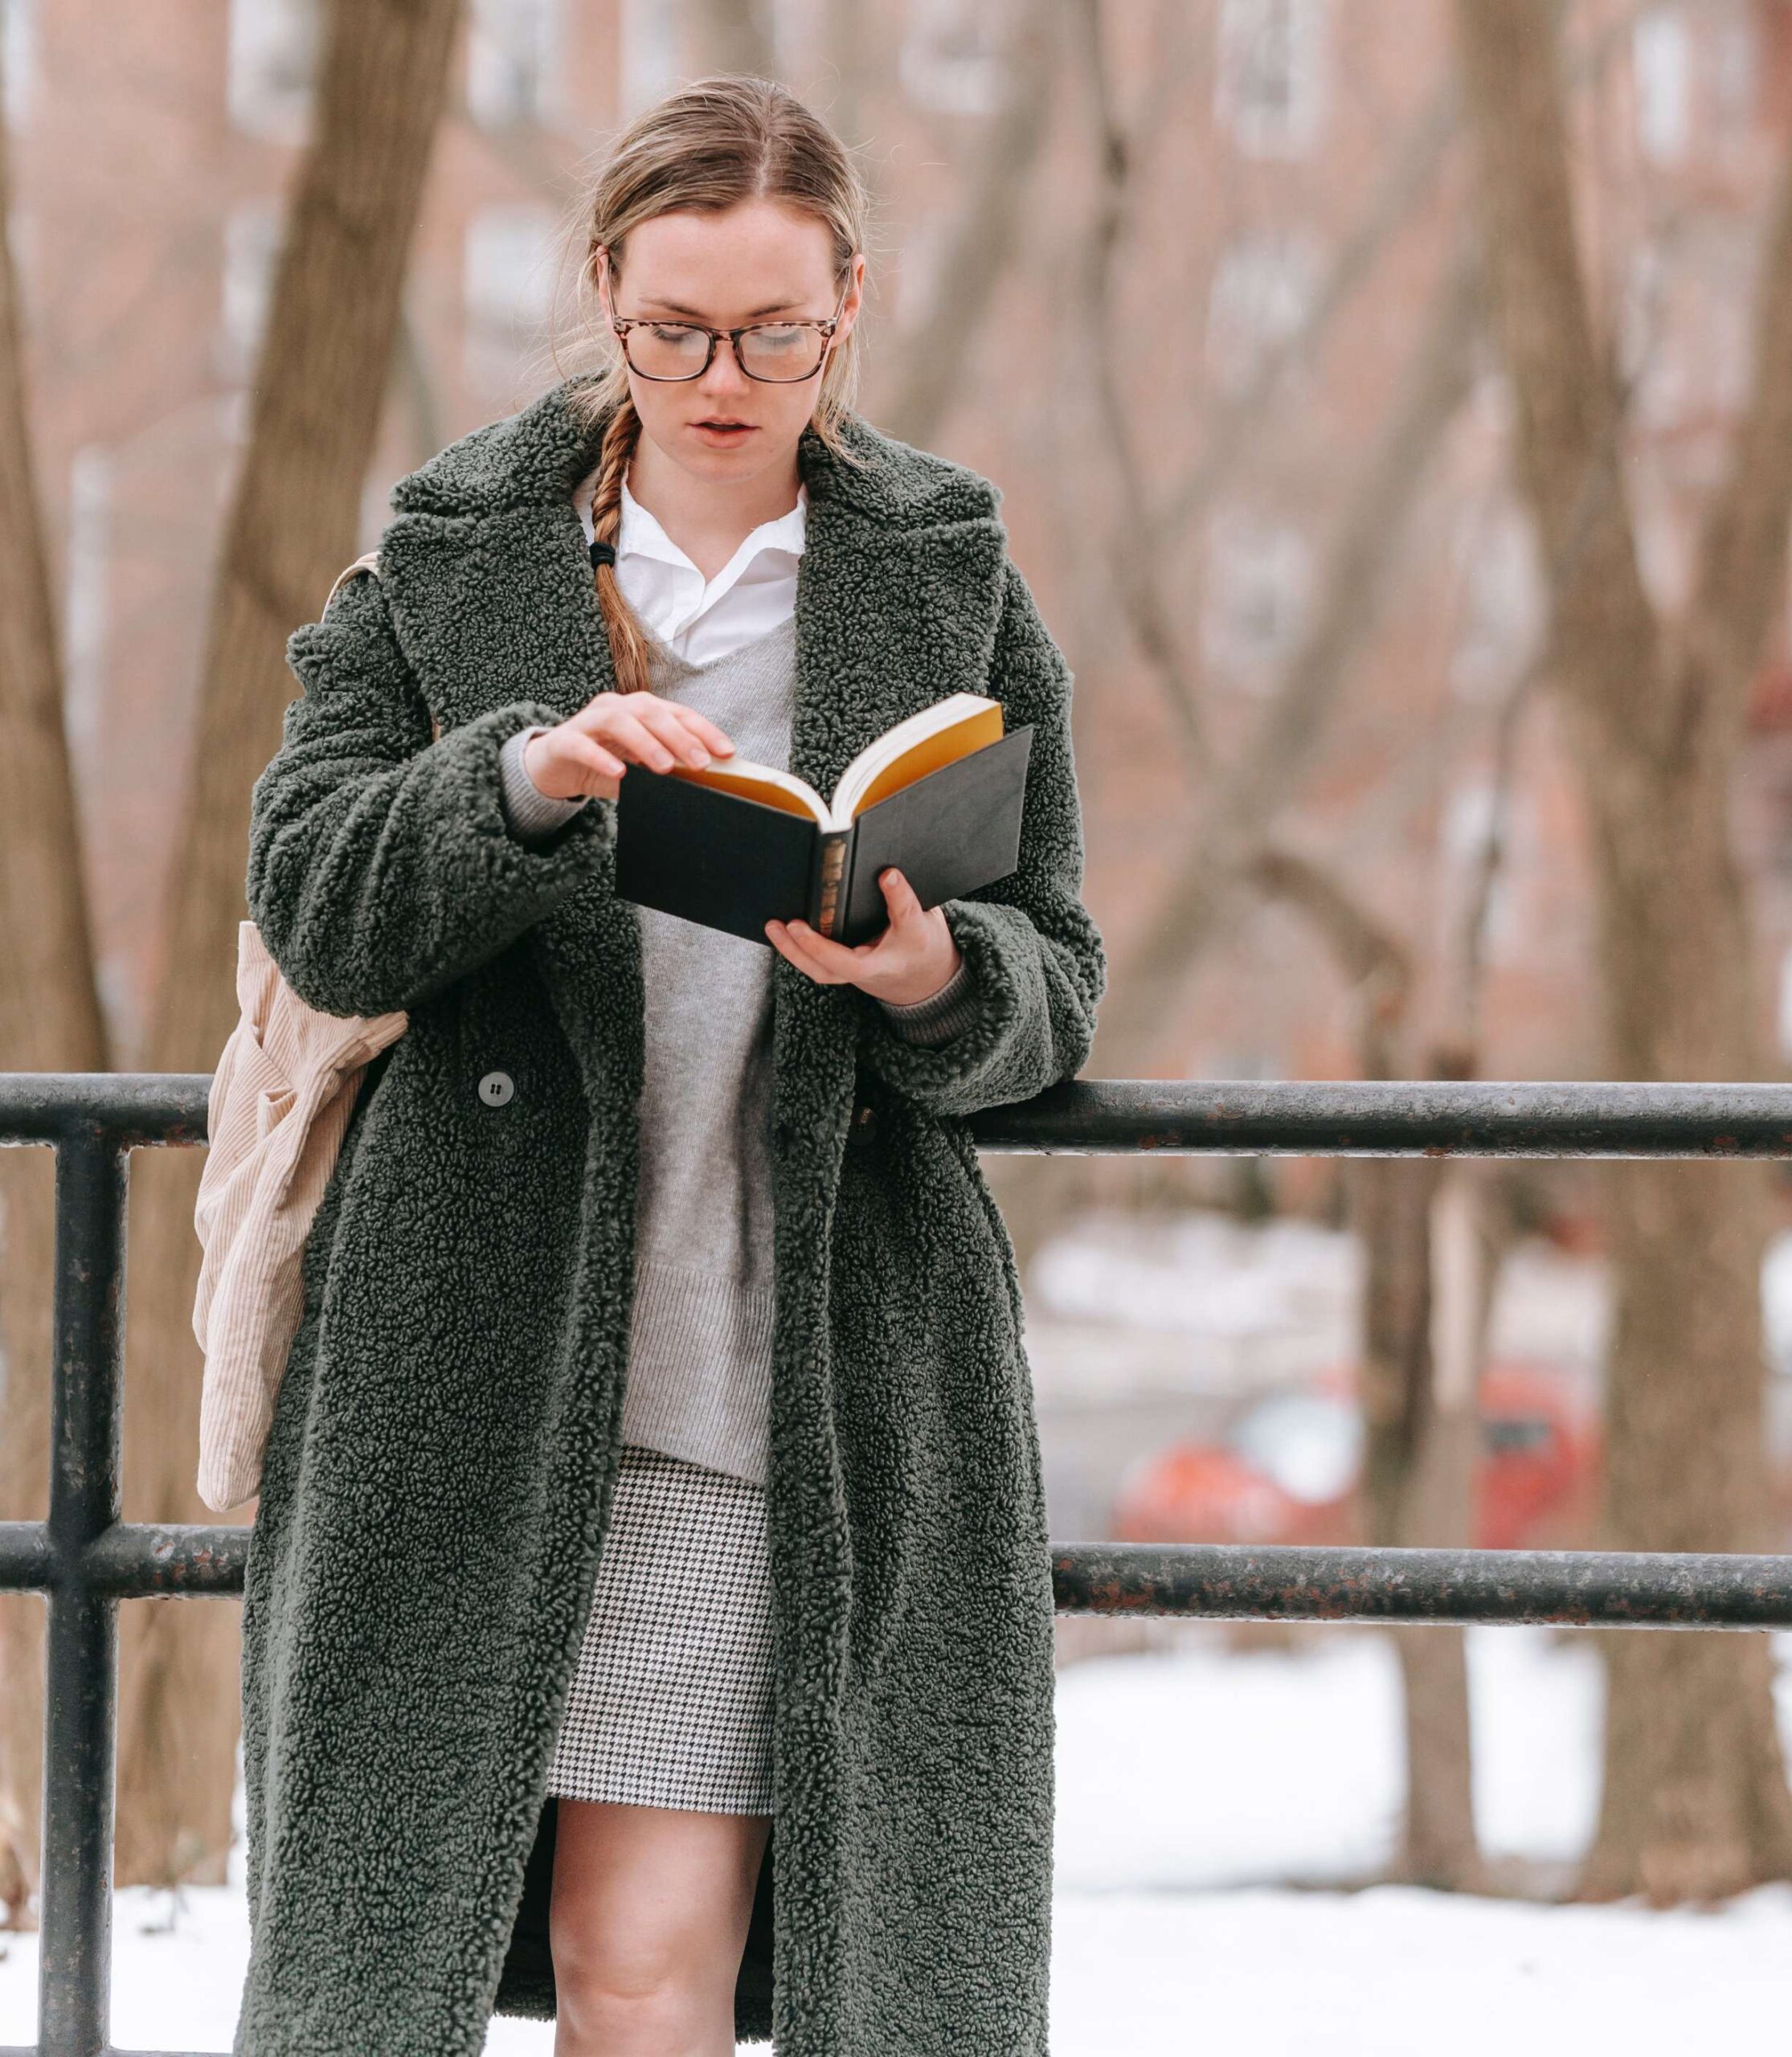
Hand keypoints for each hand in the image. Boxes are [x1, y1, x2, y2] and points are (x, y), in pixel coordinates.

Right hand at [523, 691, 734, 803]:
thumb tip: (703, 784)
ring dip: (646, 743)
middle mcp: (617, 707)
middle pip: (651, 712)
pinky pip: (582, 745)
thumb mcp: (640, 768)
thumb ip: (666, 770)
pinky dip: (601, 758)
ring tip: (664, 768)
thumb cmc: (604, 764)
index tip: (727, 752)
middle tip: (700, 763)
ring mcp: (589, 721)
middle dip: (680, 737)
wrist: (554, 768)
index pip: (678, 714)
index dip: (704, 731)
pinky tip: (618, 772)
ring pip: (619, 720)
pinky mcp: (564, 740)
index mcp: (641, 710)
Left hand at [766, 867, 963, 1005]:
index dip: (873, 915)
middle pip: (828, 969)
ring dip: (791, 950)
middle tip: (788, 923)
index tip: (883, 878)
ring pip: (816, 969)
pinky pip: (813, 963)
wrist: (923, 976)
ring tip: (773, 926)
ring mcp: (847, 973)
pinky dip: (795, 949)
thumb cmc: (920, 947)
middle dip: (806, 948)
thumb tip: (888, 873)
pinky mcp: (838, 968)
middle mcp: (861, 974)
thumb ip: (904, 901)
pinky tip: (781, 930)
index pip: (867, 949)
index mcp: (882, 964)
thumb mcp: (920, 924)